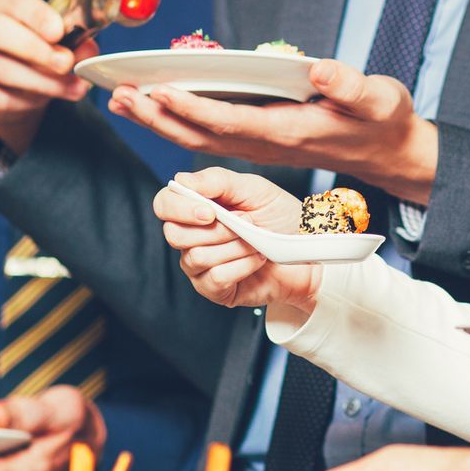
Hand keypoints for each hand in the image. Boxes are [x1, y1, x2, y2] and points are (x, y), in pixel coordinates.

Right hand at [0, 0, 88, 155]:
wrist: (10, 88)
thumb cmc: (34, 53)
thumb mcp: (57, 42)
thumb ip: (74, 43)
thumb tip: (88, 50)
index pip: (13, 0)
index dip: (37, 15)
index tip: (59, 31)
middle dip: (36, 50)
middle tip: (66, 64)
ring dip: (39, 82)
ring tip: (70, 90)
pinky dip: (20, 102)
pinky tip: (38, 101)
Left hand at [110, 59, 438, 203]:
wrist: (387, 152)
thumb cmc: (382, 120)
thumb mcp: (379, 98)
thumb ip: (349, 84)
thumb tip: (317, 66)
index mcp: (288, 133)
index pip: (229, 123)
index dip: (192, 108)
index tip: (159, 89)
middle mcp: (265, 145)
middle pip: (200, 136)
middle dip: (157, 117)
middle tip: (117, 96)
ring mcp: (258, 146)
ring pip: (198, 138)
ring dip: (157, 121)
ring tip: (120, 101)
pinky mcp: (257, 139)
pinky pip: (207, 135)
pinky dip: (176, 121)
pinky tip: (154, 106)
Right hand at [154, 169, 320, 312]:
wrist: (305, 250)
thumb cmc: (280, 217)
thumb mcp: (254, 189)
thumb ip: (217, 181)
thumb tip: (181, 182)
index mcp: (196, 207)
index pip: (164, 204)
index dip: (180, 209)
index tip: (210, 212)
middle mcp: (192, 237)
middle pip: (174, 234)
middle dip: (217, 230)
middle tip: (246, 225)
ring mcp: (199, 265)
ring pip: (197, 256)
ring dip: (235, 247)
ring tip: (256, 242)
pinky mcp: (214, 289)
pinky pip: (215, 278)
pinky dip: (242, 265)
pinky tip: (257, 259)